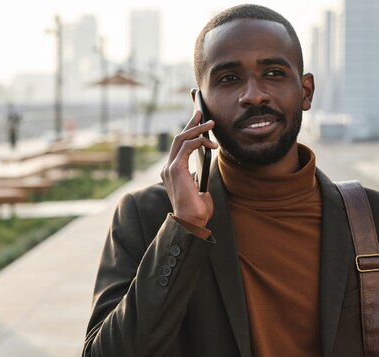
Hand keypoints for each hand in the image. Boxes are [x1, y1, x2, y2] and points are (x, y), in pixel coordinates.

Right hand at [160, 110, 217, 227]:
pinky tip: (211, 143)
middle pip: (178, 138)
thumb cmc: (197, 210)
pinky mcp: (175, 169)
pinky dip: (199, 141)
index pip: (179, 147)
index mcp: (173, 172)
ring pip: (181, 139)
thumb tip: (206, 162)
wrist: (191, 222)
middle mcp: (168, 168)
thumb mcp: (200, 189)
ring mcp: (170, 168)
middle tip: (201, 113)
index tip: (197, 121)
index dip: (188, 132)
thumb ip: (199, 176)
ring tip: (211, 124)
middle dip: (191, 124)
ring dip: (198, 130)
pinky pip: (187, 147)